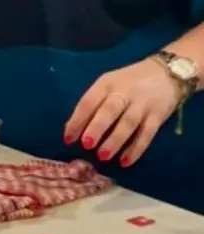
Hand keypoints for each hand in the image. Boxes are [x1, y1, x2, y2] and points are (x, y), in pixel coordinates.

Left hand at [64, 58, 181, 166]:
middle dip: (97, 127)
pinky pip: (147, 134)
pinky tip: (126, 161)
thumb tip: (73, 129)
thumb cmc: (129, 82)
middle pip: (109, 110)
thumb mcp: (109, 84)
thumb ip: (94, 103)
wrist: (166, 72)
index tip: (68, 138)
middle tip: (86, 144)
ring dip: (115, 140)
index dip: (77, 120)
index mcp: (107, 84)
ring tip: (103, 155)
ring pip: (128, 123)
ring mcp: (142, 104)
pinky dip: (136, 148)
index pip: (89, 101)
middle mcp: (124, 92)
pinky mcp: (158, 115)